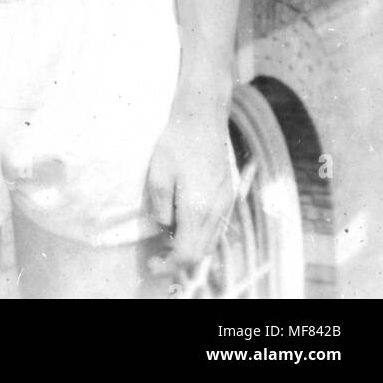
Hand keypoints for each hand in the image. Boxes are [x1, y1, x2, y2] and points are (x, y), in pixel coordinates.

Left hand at [146, 96, 234, 268]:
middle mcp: (217, 209)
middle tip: (158, 255)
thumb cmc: (177, 142)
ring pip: (212, 241)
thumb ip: (160, 208)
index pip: (186, 253)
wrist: (203, 116)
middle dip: (179, 261)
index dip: (168, 265)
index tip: (152, 263)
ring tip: (170, 239)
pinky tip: (186, 222)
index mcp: (198, 208)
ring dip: (192, 248)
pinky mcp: (230, 193)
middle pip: (201, 252)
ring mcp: (227, 202)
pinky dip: (202, 234)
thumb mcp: (157, 174)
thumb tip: (165, 226)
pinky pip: (218, 226)